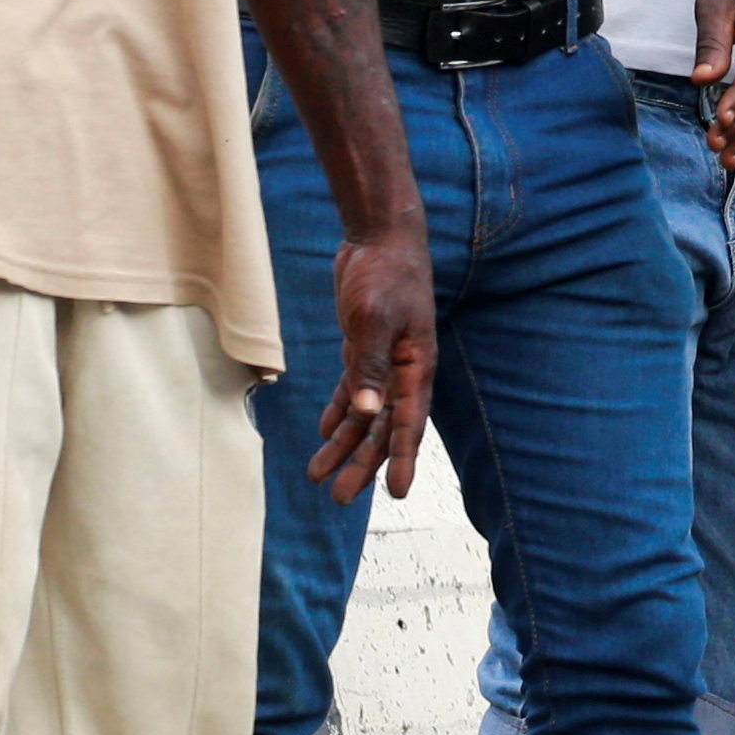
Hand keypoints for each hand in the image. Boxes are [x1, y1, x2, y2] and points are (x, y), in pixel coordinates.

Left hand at [307, 223, 435, 503]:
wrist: (381, 237)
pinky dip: (340, 411)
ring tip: (319, 473)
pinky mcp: (363, 348)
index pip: (409, 423)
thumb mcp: (374, 319)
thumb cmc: (386, 275)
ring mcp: (383, 361)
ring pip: (364, 414)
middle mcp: (402, 372)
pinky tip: (326, 432)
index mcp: (415, 368)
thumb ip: (369, 366)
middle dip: (362, 463)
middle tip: (339, 498)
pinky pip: (353, 390)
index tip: (397, 493)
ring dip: (343, 444)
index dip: (402, 459)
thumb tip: (366, 413)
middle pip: (382, 428)